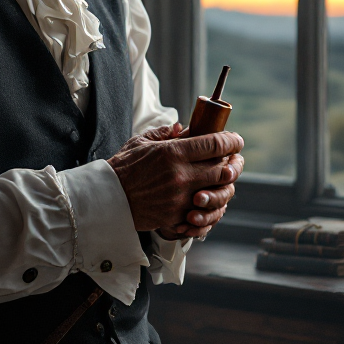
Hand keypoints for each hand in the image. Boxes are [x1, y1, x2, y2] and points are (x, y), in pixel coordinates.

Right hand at [108, 130, 243, 236]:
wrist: (108, 198)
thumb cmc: (123, 168)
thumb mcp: (142, 142)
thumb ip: (166, 133)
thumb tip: (183, 128)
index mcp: (173, 153)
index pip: (214, 144)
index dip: (231, 140)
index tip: (236, 139)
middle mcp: (181, 175)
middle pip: (222, 168)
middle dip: (232, 162)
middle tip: (234, 158)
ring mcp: (180, 198)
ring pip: (217, 190)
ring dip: (224, 183)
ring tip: (223, 177)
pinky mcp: (177, 216)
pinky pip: (204, 210)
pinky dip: (210, 202)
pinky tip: (208, 195)